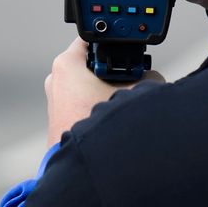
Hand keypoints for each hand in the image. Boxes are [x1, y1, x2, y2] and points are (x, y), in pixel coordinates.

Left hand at [44, 38, 164, 146]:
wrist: (85, 168)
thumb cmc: (102, 129)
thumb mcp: (137, 93)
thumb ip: (148, 77)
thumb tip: (152, 77)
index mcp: (67, 64)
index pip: (94, 38)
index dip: (115, 41)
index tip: (129, 49)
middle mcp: (56, 79)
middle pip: (93, 64)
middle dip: (114, 71)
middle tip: (133, 80)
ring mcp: (55, 100)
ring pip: (89, 87)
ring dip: (107, 92)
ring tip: (123, 105)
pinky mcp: (59, 120)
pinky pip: (83, 105)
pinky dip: (97, 108)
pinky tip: (112, 119)